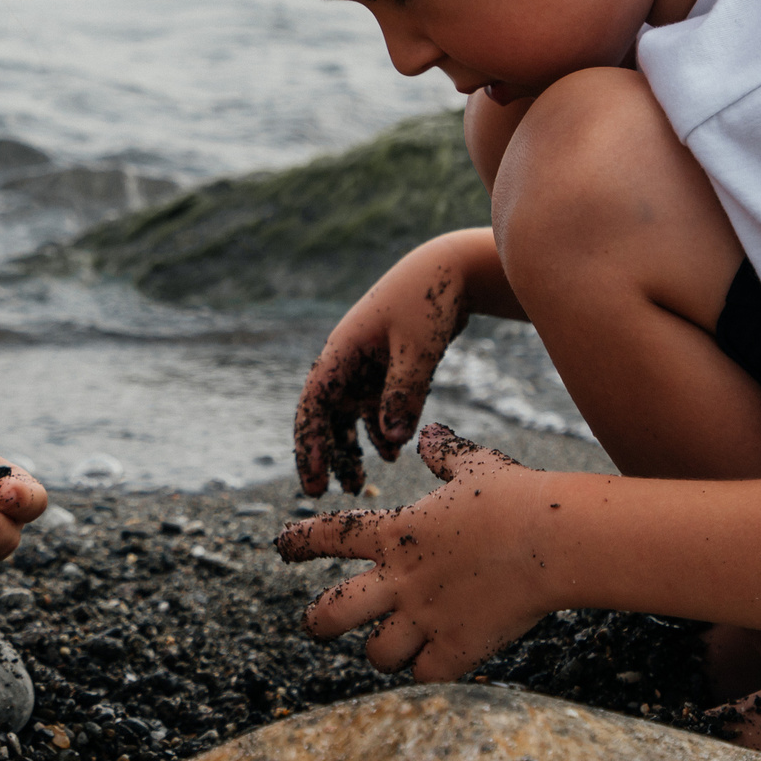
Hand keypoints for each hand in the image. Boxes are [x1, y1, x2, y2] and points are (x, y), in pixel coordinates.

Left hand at [276, 425, 552, 679]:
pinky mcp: (459, 648)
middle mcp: (400, 580)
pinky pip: (424, 674)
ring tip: (389, 646)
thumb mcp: (474, 465)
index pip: (328, 536)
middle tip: (318, 624)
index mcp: (395, 534)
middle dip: (317, 623)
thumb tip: (429, 435)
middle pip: (330, 614)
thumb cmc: (517, 496)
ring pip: (376, 655)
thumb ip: (444, 454)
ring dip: (380, 651)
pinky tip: (435, 660)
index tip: (282, 546)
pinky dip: (426, 669)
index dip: (299, 542)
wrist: (555, 539)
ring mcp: (426, 618)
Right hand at [296, 238, 478, 495]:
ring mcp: (367, 363)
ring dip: (351, 447)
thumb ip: (404, 393)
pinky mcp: (388, 365)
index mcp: (341, 351)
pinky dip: (379, 430)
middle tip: (329, 491)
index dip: (309, 445)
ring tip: (361, 482)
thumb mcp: (418, 348)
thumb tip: (390, 442)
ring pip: (349, 415)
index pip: (312, 405)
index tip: (314, 482)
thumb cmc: (429, 300)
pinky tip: (393, 454)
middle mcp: (347, 360)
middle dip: (325, 453)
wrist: (452, 268)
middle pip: (326, 415)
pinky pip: (375, 406)